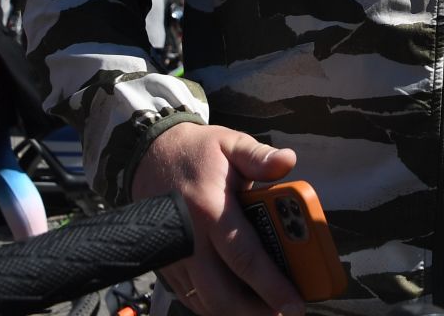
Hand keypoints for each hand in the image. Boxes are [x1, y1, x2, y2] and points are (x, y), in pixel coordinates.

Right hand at [133, 123, 304, 315]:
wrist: (149, 155)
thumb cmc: (197, 152)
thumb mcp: (230, 143)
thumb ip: (259, 157)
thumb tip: (288, 161)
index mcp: (210, 209)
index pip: (245, 257)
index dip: (271, 285)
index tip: (294, 303)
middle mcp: (190, 239)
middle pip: (222, 293)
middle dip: (255, 310)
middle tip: (283, 313)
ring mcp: (174, 256)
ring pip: (204, 300)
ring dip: (235, 313)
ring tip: (265, 310)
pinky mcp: (165, 264)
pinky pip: (190, 296)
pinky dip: (213, 306)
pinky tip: (236, 304)